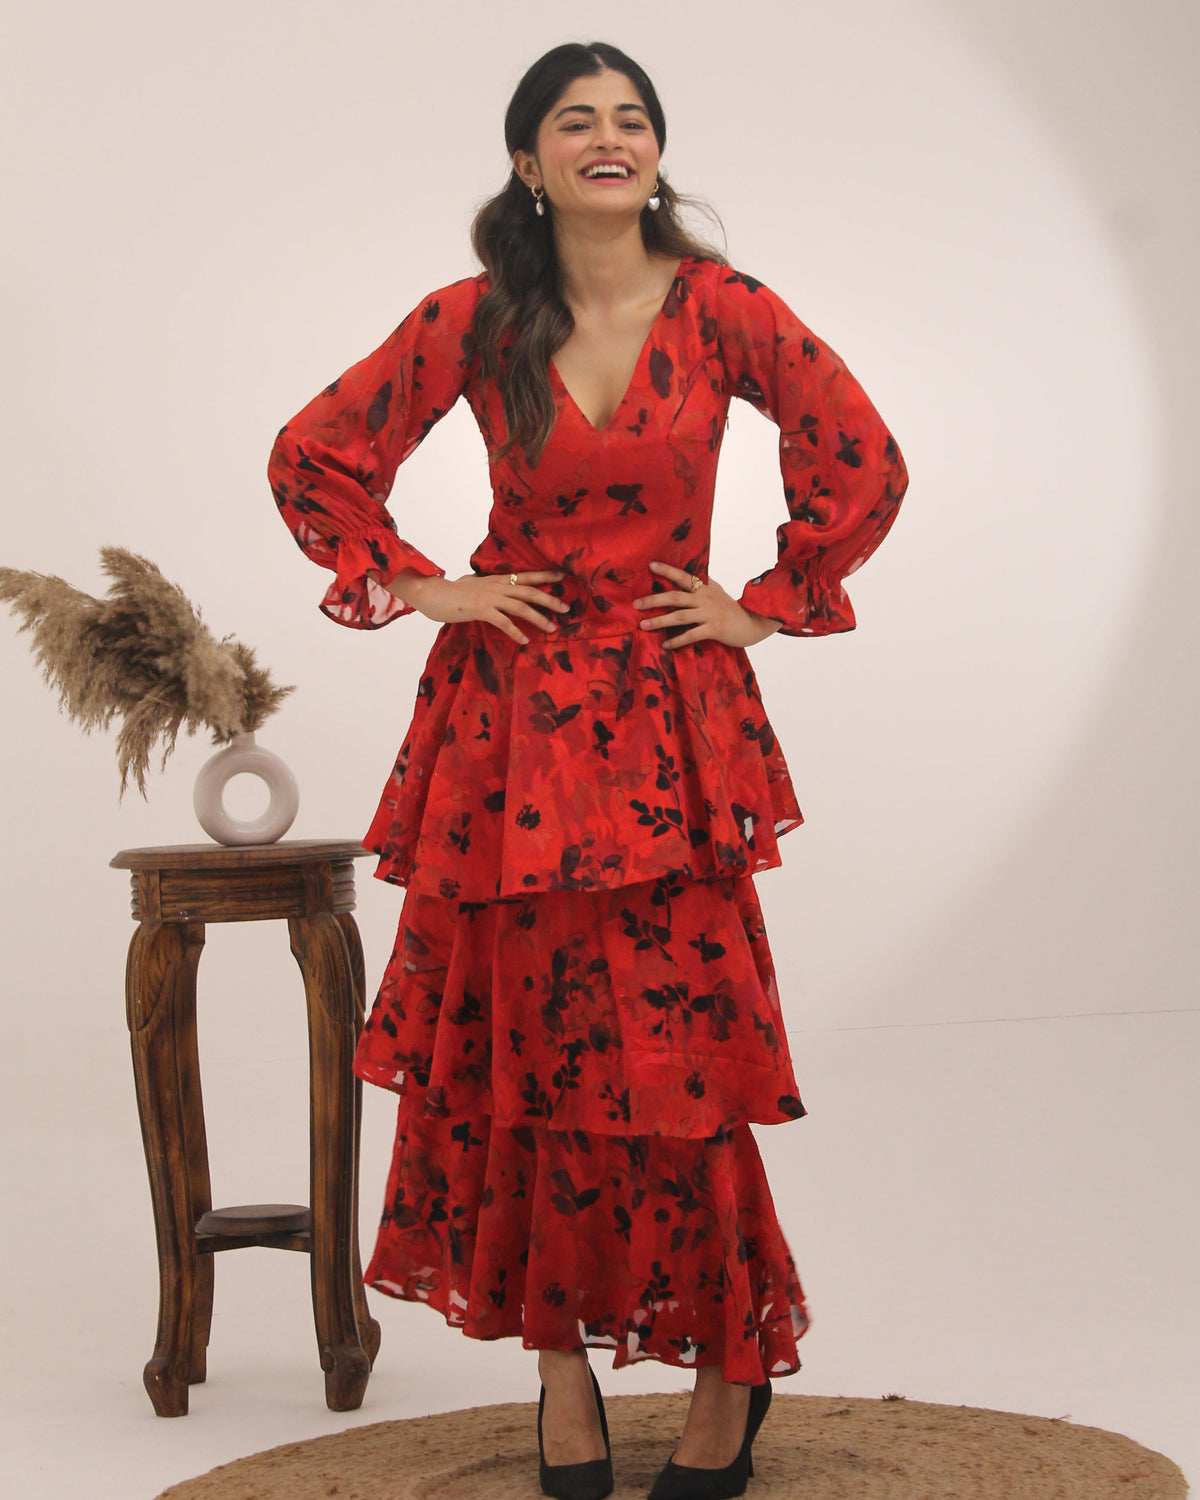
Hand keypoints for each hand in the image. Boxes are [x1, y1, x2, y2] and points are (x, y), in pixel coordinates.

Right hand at [373, 566, 569, 645]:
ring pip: (520, 606)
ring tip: (552, 628)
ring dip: (538, 618)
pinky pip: (502, 622)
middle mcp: (496, 586)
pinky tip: (525, 640)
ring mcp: (489, 597)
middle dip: (550, 599)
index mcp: (497, 580)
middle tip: (566, 608)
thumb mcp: (473, 585)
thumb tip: (494, 588)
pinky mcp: (480, 609)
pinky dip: (515, 631)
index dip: (545, 576)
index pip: (526, 576)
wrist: (432, 593)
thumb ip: (487, 587)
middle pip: (530, 591)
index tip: (562, 577)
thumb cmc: (451, 592)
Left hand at [633, 560, 781, 648]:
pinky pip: (691, 635)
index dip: (667, 570)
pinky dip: (677, 640)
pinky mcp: (714, 629)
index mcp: (705, 588)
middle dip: (653, 600)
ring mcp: (709, 614)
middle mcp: (705, 599)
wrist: (754, 623)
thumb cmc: (732, 608)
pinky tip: (665, 645)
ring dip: (660, 621)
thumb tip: (689, 574)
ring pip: (679, 617)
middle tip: (636, 604)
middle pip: (675, 597)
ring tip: (643, 625)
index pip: (683, 576)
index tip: (650, 565)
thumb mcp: (719, 591)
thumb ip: (704, 584)